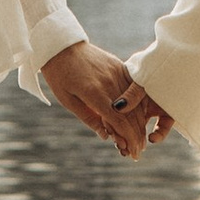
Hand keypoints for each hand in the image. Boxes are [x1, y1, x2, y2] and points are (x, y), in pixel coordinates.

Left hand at [42, 38, 171, 157]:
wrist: (62, 45)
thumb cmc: (60, 75)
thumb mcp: (68, 100)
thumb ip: (89, 118)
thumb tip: (106, 136)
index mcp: (94, 92)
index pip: (119, 120)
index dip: (129, 139)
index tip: (133, 153)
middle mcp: (109, 82)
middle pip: (130, 113)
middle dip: (137, 136)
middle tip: (138, 152)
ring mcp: (116, 72)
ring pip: (135, 102)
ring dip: (140, 122)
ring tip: (140, 139)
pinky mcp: (119, 65)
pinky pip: (133, 88)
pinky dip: (138, 104)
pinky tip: (140, 117)